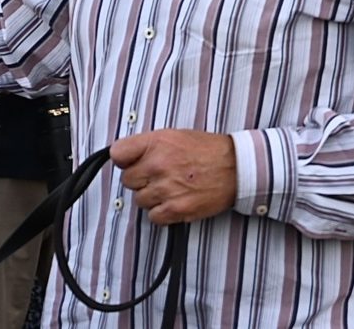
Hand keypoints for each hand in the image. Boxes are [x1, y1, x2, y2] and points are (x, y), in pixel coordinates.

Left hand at [109, 130, 236, 225]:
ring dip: (152, 197)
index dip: (125, 159)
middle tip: (158, 176)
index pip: (118, 153)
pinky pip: (153, 217)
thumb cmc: (207, 150)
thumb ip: (150, 145)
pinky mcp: (176, 209)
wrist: (236, 168)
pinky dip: (162, 212)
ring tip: (171, 188)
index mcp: (157, 142)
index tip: (133, 162)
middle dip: (140, 180)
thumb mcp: (176, 135)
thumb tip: (128, 157)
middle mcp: (158, 165)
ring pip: (140, 200)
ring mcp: (166, 188)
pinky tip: (175, 201)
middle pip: (127, 180)